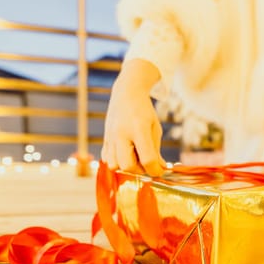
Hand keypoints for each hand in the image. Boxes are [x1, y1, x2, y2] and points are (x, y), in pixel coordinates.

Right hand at [101, 60, 165, 175]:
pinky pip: (107, 159)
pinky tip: (125, 153)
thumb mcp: (155, 128)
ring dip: (127, 167)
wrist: (126, 94)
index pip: (147, 159)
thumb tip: (159, 169)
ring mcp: (111, 137)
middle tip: (146, 163)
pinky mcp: (105, 139)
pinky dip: (117, 162)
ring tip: (135, 157)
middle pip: (127, 166)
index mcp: (139, 129)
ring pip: (114, 165)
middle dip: (139, 170)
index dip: (155, 170)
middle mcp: (122, 134)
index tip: (159, 170)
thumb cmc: (144, 111)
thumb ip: (156, 150)